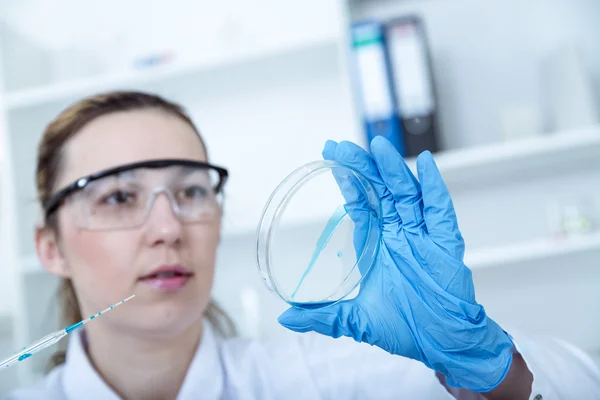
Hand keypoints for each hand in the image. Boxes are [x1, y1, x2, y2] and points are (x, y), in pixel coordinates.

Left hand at [278, 136, 514, 391]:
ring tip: (376, 146)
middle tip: (340, 147)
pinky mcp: (446, 244)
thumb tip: (285, 318)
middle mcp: (400, 234)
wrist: (444, 344)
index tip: (331, 158)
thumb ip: (323, 316)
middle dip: (362, 167)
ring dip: (392, 169)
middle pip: (381, 191)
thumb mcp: (357, 320)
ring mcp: (423, 236)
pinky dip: (434, 187)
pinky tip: (425, 164)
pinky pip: (440, 210)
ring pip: (407, 193)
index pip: (361, 204)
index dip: (348, 181)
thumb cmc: (407, 327)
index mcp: (379, 245)